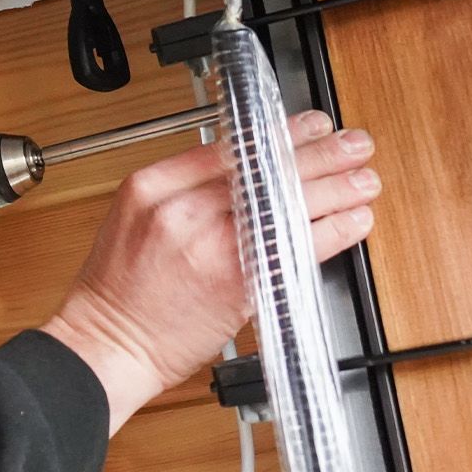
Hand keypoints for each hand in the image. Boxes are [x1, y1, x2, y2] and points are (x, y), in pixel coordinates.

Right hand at [44, 110, 379, 434]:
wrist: (107, 344)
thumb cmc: (119, 289)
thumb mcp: (135, 218)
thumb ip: (183, 191)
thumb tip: (245, 173)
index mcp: (151, 186)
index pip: (228, 146)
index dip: (280, 134)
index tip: (309, 126)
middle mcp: (181, 209)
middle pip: (264, 168)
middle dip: (318, 153)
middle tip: (352, 144)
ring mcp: (210, 245)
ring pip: (285, 203)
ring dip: (336, 188)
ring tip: (364, 180)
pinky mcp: (237, 284)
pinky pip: (297, 248)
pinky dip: (332, 232)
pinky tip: (354, 221)